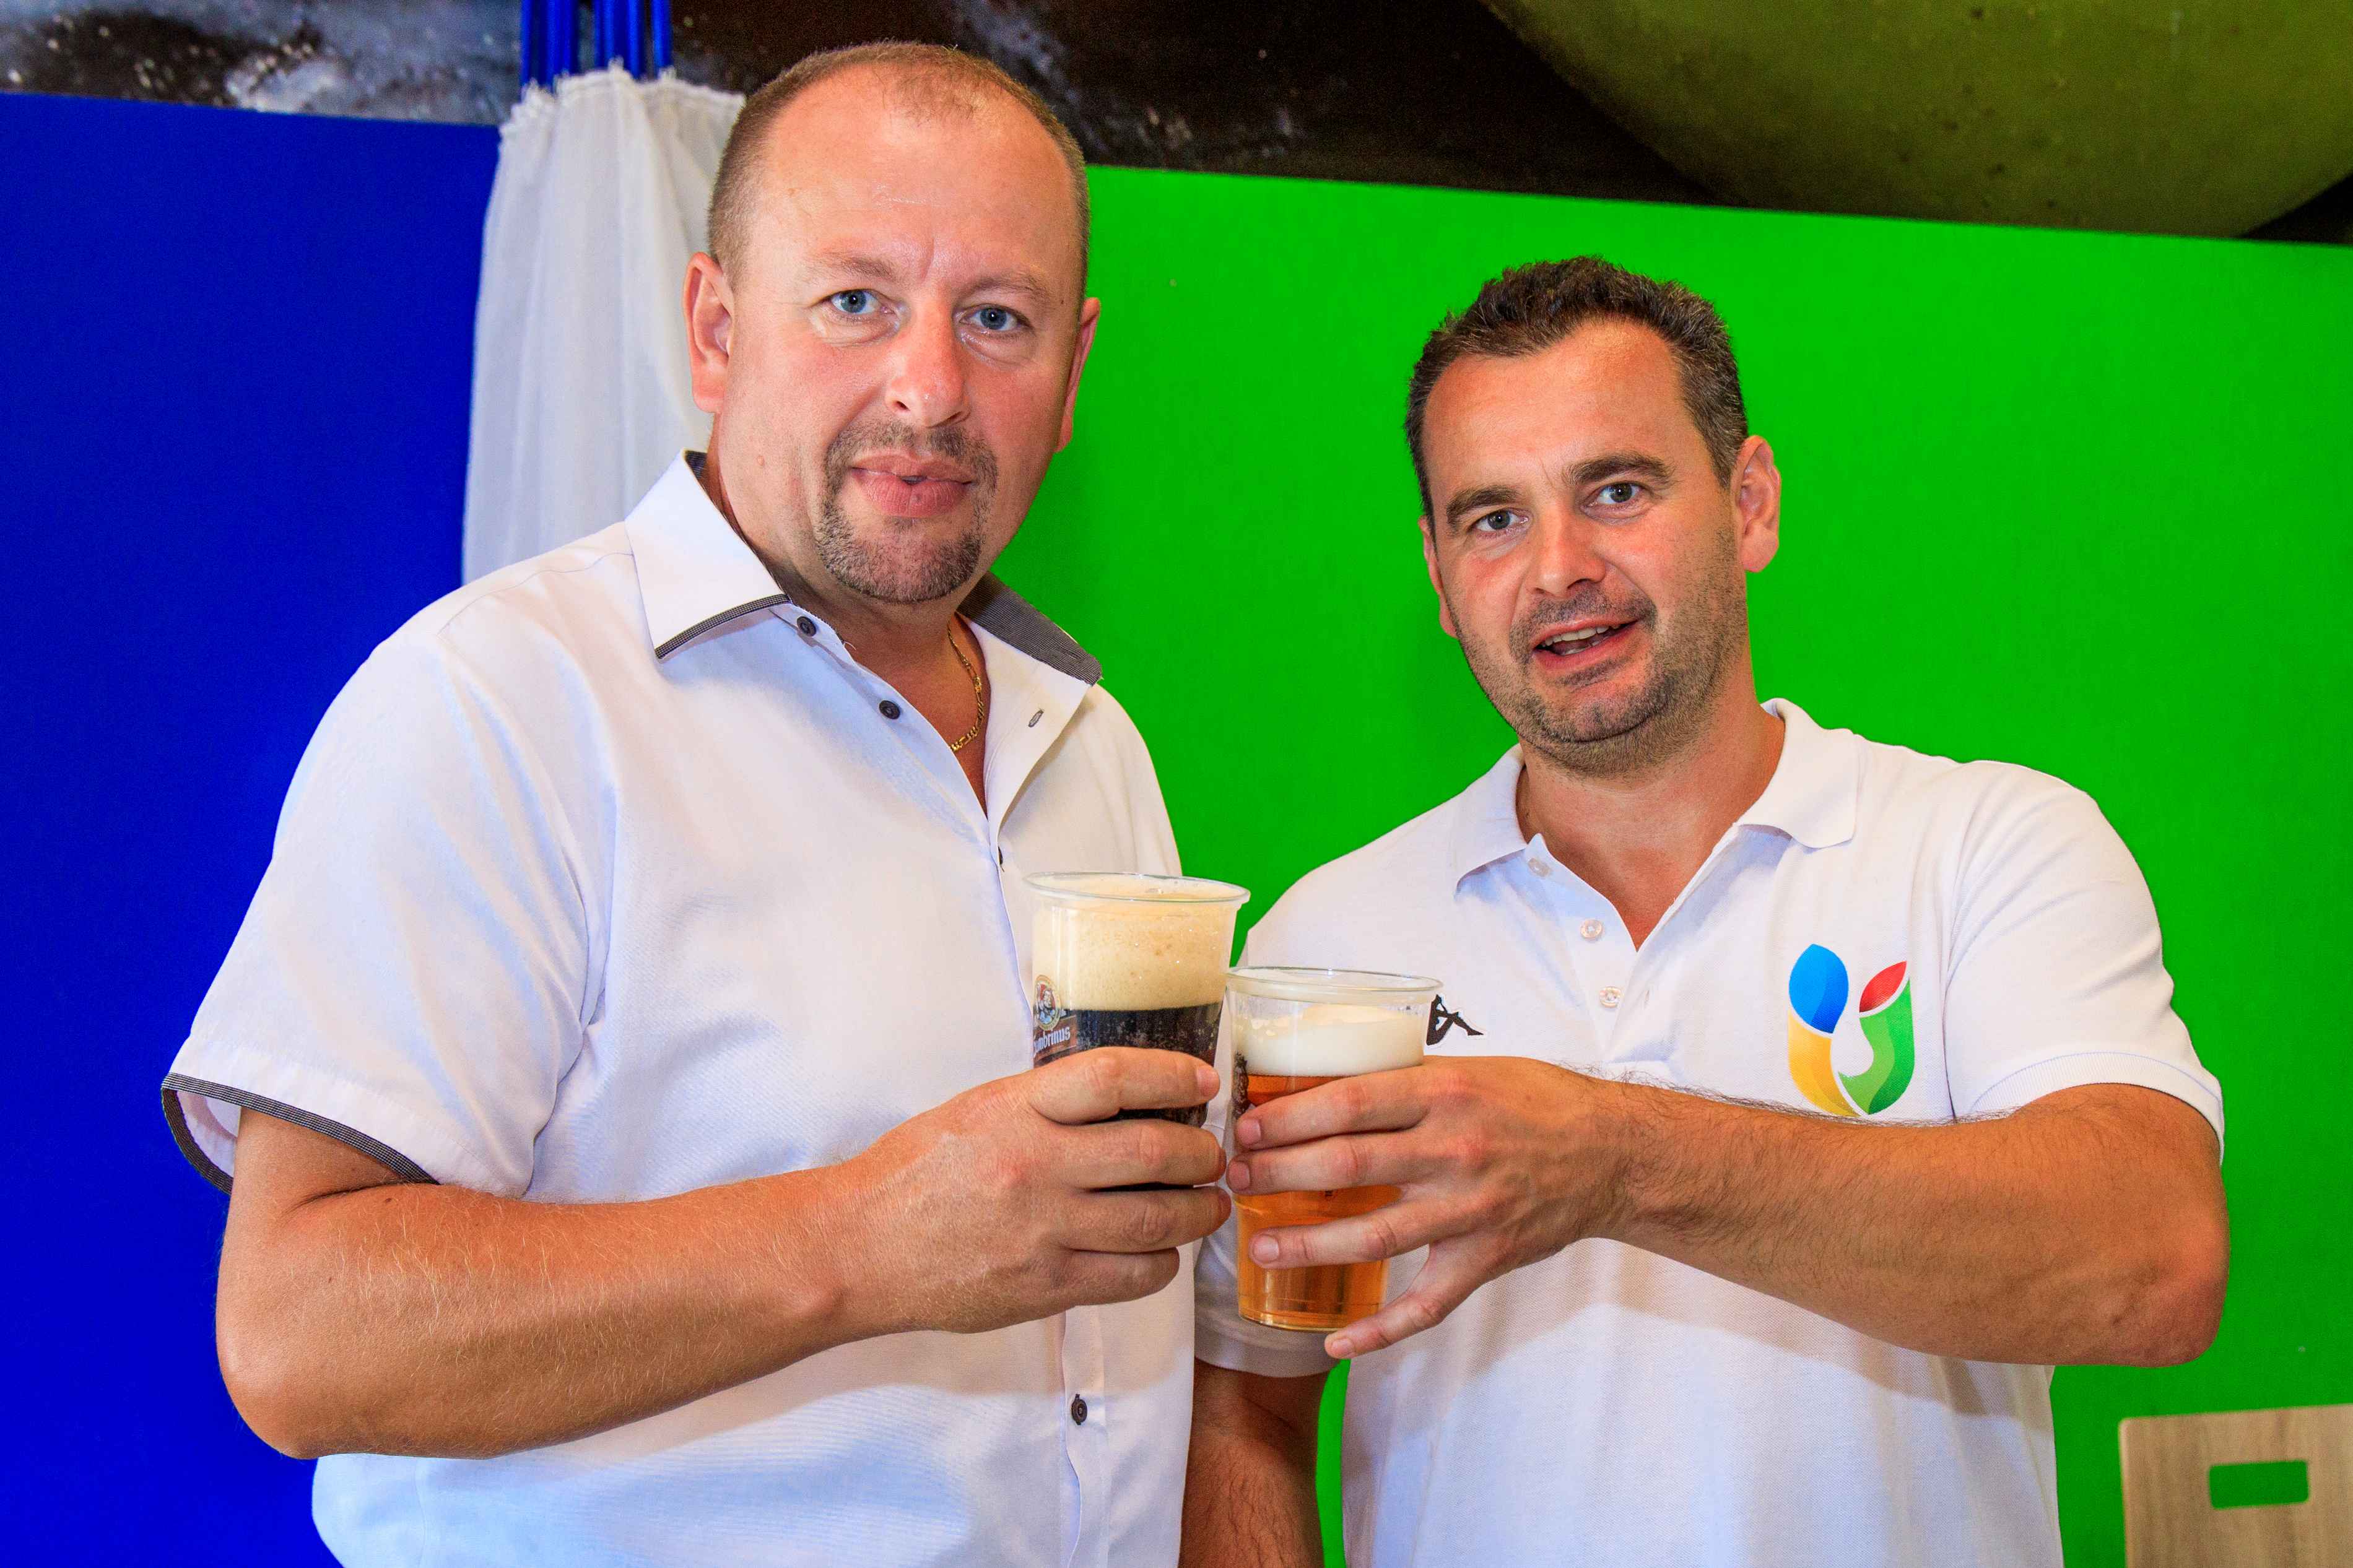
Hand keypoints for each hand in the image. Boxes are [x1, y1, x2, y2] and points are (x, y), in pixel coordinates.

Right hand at [838, 1047, 1230, 1336]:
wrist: (859, 1249)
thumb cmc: (915, 1173)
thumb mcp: (977, 1111)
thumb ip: (1046, 1105)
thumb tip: (1126, 1100)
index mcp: (1016, 1110)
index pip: (1115, 1077)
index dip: (1172, 1075)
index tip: (1202, 1082)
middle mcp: (1035, 1166)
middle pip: (1154, 1153)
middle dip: (1201, 1153)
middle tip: (1213, 1155)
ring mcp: (1042, 1231)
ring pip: (1157, 1220)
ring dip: (1199, 1212)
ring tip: (1209, 1205)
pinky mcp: (1045, 1286)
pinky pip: (1132, 1275)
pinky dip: (1162, 1262)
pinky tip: (1161, 1252)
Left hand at [1227, 1056, 1626, 1357]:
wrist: (1611, 1153)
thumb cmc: (1536, 1102)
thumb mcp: (1470, 1069)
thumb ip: (1404, 1081)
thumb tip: (1326, 1085)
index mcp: (1443, 1094)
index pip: (1348, 1103)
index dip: (1289, 1118)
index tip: (1247, 1128)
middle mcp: (1454, 1151)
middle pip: (1347, 1166)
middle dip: (1280, 1174)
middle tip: (1237, 1180)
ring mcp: (1470, 1211)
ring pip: (1374, 1237)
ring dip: (1309, 1245)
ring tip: (1260, 1249)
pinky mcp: (1486, 1258)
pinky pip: (1426, 1305)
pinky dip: (1379, 1330)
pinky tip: (1335, 1343)